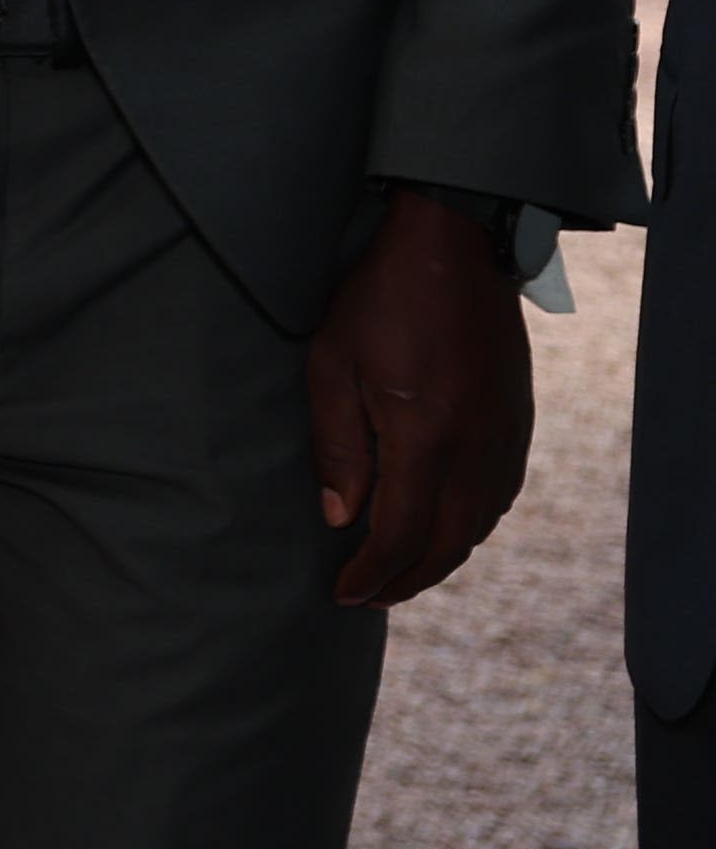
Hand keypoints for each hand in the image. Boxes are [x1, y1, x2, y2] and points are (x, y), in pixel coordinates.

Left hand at [304, 187, 535, 607]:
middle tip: (368, 598)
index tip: (343, 593)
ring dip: (439, 557)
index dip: (372, 573)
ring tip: (399, 572)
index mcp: (426, 439)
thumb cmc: (379, 301)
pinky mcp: (517, 422)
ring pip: (477, 525)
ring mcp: (504, 437)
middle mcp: (475, 449)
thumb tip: (340, 518)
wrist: (454, 249)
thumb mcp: (331, 366)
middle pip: (447, 544)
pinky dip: (468, 525)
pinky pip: (498, 496)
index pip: (402, 535)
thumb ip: (338, 447)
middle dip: (406, 580)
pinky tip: (442, 527)